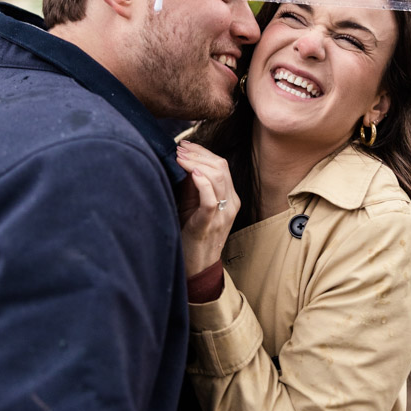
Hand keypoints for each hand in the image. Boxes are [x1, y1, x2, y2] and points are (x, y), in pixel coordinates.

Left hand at [176, 141, 239, 277]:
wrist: (196, 266)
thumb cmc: (192, 234)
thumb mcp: (194, 204)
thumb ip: (193, 184)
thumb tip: (183, 159)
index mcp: (229, 197)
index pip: (221, 165)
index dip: (203, 152)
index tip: (184, 145)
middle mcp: (230, 204)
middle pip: (221, 167)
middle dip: (198, 154)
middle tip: (179, 148)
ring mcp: (223, 215)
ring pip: (218, 179)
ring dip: (196, 163)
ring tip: (180, 157)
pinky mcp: (210, 224)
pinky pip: (211, 200)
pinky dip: (202, 184)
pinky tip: (193, 173)